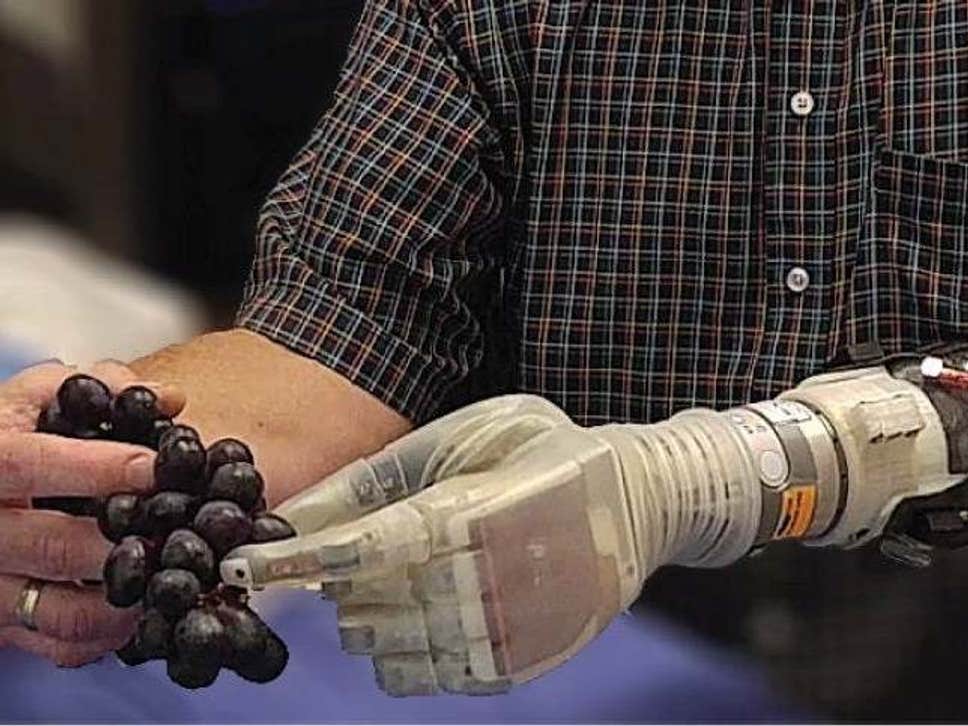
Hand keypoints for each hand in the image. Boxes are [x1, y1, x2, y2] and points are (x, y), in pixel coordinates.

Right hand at [0, 360, 183, 665]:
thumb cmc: (19, 436)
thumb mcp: (44, 396)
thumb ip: (101, 386)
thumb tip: (170, 401)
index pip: (23, 464)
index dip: (93, 467)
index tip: (153, 468)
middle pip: (48, 546)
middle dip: (123, 541)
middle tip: (180, 531)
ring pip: (58, 609)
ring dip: (125, 596)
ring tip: (172, 572)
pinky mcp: (8, 623)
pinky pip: (60, 643)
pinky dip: (109, 633)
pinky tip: (146, 605)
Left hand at [224, 395, 642, 694]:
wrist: (640, 500)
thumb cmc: (543, 450)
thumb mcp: (463, 434)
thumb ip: (374, 477)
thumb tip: (292, 511)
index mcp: (472, 513)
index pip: (360, 550)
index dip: (292, 563)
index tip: (234, 571)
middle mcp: (487, 582)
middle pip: (366, 604)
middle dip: (337, 581)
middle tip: (359, 547)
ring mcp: (507, 632)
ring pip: (389, 651)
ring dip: (370, 616)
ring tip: (406, 573)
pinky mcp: (519, 665)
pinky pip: (429, 678)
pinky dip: (406, 651)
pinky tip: (428, 608)